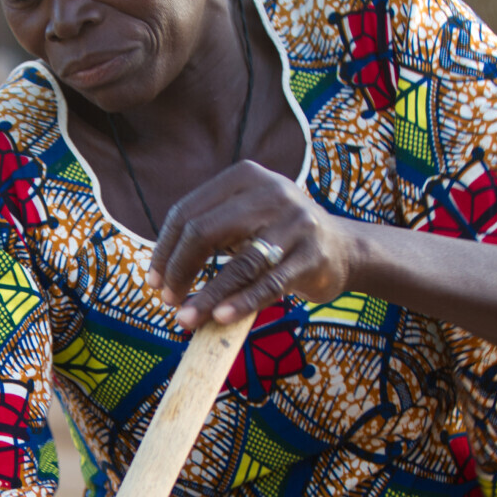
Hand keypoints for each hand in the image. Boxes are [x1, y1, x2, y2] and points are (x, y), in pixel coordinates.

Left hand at [147, 160, 354, 327]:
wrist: (343, 248)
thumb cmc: (278, 237)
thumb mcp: (244, 217)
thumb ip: (208, 229)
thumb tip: (161, 271)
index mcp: (244, 177)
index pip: (187, 212)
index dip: (164, 249)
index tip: (154, 280)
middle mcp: (270, 193)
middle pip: (204, 231)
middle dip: (178, 270)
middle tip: (168, 300)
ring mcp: (295, 223)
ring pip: (238, 263)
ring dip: (207, 296)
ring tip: (185, 318)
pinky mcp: (312, 255)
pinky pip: (269, 284)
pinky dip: (242, 303)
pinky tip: (221, 318)